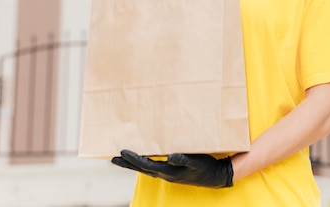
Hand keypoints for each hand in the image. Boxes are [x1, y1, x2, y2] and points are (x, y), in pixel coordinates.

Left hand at [111, 150, 233, 187]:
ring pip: (146, 168)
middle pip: (141, 168)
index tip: (122, 152)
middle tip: (113, 159)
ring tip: (122, 159)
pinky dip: (144, 163)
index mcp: (168, 172)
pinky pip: (153, 167)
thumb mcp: (196, 162)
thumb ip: (183, 160)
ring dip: (133, 164)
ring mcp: (168, 174)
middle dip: (127, 163)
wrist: (216, 177)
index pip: (146, 165)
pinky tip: (143, 159)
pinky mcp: (172, 172)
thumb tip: (170, 157)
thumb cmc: (206, 168)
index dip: (133, 159)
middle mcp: (165, 174)